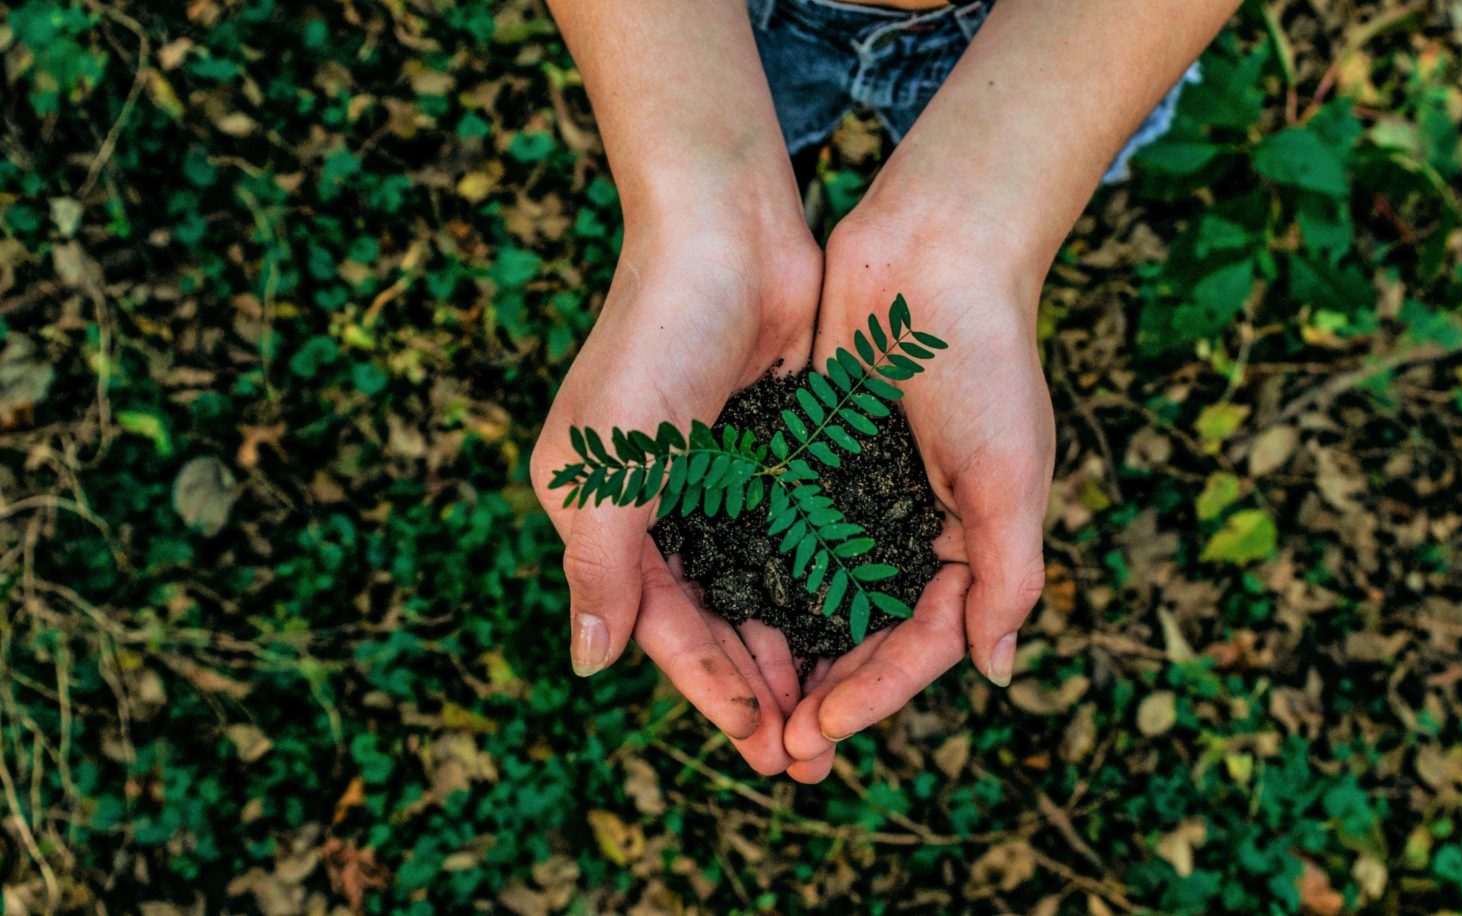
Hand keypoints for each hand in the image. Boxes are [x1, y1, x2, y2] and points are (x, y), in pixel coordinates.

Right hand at [530, 203, 819, 774]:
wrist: (728, 230)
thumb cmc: (656, 339)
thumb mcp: (611, 461)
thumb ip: (600, 565)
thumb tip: (589, 664)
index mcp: (603, 512)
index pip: (659, 623)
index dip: (708, 686)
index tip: (759, 741)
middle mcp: (658, 505)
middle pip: (711, 619)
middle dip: (755, 687)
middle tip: (805, 755)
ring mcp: (718, 481)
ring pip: (758, 590)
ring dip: (791, 650)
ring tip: (834, 712)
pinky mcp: (772, 454)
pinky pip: (795, 540)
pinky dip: (818, 588)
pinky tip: (854, 631)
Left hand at [782, 207, 1053, 781]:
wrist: (934, 251)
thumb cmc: (986, 361)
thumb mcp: (1010, 475)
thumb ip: (1007, 575)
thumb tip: (994, 672)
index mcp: (968, 543)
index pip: (921, 643)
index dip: (875, 693)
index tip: (821, 730)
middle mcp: (911, 529)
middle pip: (863, 634)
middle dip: (824, 692)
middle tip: (777, 748)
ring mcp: (858, 496)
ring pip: (815, 595)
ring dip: (784, 650)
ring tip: (744, 702)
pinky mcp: (811, 458)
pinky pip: (781, 532)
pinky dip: (757, 576)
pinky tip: (717, 613)